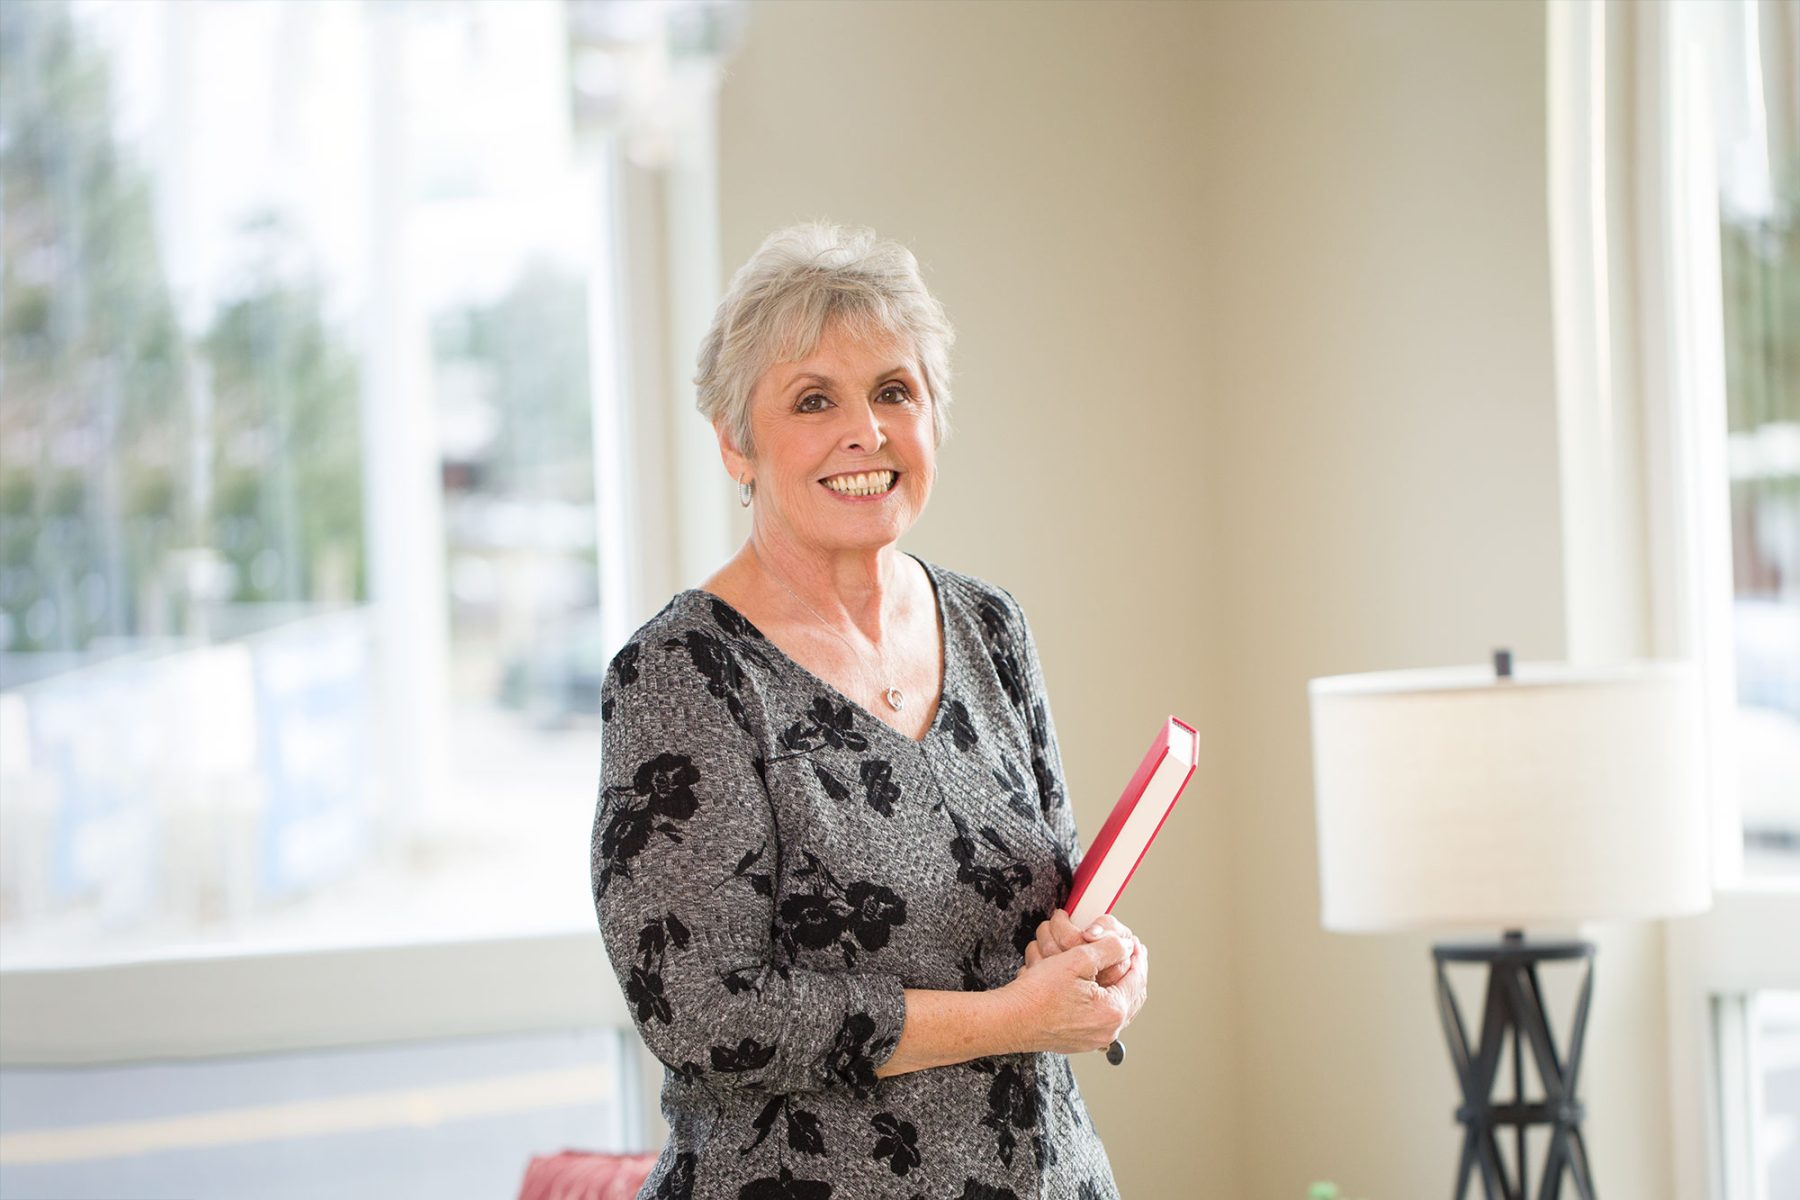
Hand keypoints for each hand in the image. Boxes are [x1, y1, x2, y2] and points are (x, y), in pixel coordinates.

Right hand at [1000, 928, 1135, 1054]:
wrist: (1008, 1020)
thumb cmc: (1037, 994)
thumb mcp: (1076, 960)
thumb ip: (1108, 949)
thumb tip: (1126, 946)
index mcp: (1112, 1011)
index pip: (1137, 978)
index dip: (1137, 956)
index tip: (1134, 942)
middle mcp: (1107, 1031)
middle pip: (1131, 996)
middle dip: (1130, 972)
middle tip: (1128, 953)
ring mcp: (1093, 1039)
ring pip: (1115, 1007)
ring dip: (1116, 985)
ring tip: (1110, 966)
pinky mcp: (1078, 1041)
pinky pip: (1099, 1017)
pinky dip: (1100, 999)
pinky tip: (1091, 986)